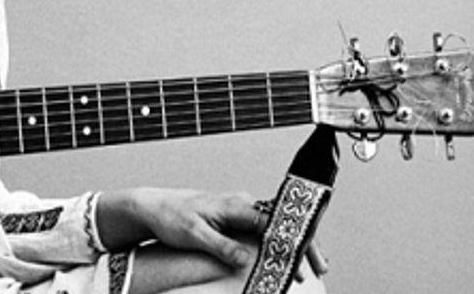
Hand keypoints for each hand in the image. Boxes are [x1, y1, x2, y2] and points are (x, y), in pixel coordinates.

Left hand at [103, 188, 328, 290]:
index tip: (302, 262)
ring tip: (312, 267)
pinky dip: (280, 244)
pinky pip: (265, 230)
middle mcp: (242, 204)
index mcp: (236, 205)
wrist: (154, 207)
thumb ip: (220, 246)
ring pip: (277, 227)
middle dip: (303, 245)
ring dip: (294, 246)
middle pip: (283, 224)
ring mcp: (240, 211)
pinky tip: (287, 257)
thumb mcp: (194, 234)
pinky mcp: (236, 219)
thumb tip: (244, 259)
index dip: (291, 243)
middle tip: (319, 268)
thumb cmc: (171, 216)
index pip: (273, 223)